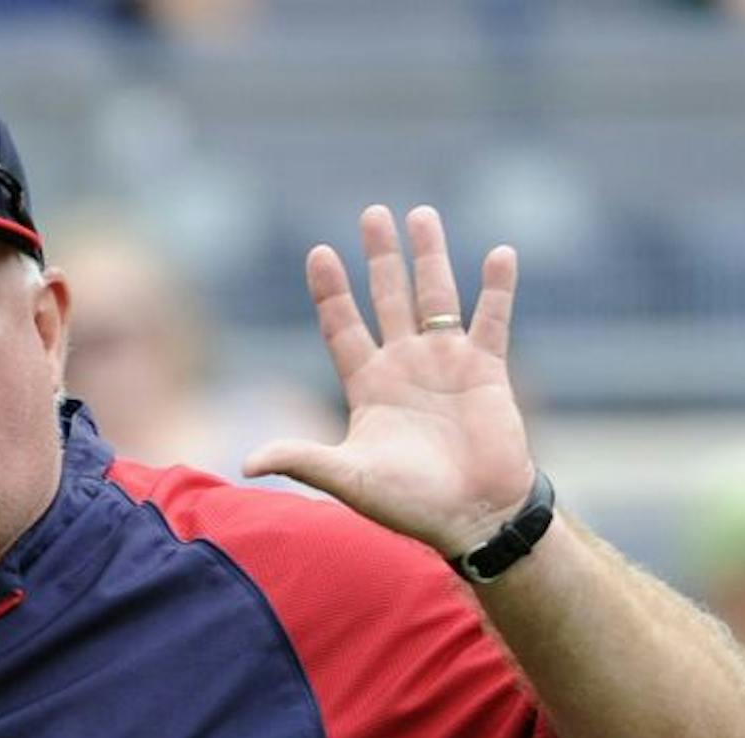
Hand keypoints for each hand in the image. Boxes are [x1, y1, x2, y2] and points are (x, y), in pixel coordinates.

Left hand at [244, 205, 538, 559]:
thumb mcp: (347, 478)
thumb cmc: (408, 503)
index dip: (331, 291)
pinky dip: (497, 288)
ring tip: (421, 215)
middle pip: (388, 298)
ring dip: (430, 256)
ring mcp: (446, 363)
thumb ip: (302, 459)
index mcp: (368, 385)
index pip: (343, 326)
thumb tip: (245, 462)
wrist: (471, 516)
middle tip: (373, 214)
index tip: (319, 252)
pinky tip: (499, 253)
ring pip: (436, 297)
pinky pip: (493, 319)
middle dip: (381, 258)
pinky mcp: (487, 370)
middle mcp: (405, 365)